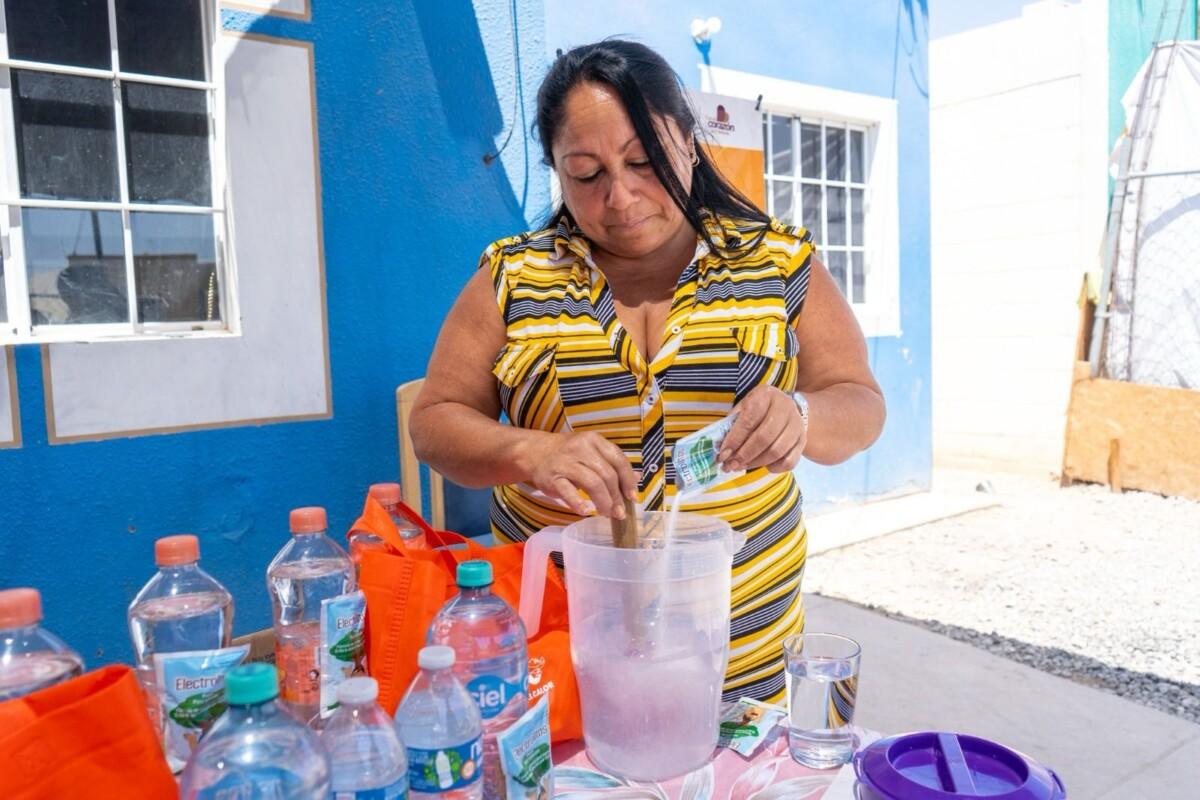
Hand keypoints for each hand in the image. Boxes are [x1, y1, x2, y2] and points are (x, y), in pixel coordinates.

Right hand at [523, 431, 637, 517]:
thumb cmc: (568, 454)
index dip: (628, 481)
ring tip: (605, 513)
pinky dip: (578, 503)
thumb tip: (637, 478)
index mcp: (594, 440)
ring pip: (592, 483)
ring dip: (603, 502)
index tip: (632, 497)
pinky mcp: (552, 477)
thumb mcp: (591, 451)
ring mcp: (565, 462)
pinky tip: (585, 511)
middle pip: (607, 474)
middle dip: (616, 497)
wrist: (535, 452)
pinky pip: (568, 492)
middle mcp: (581, 448)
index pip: (618, 460)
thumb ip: (612, 463)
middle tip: (618, 512)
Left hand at [718, 386, 807, 472]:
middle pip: (764, 437)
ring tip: (740, 466)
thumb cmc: (758, 409)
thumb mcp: (744, 407)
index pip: (749, 419)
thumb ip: (732, 424)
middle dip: (744, 454)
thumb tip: (719, 446)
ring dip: (755, 463)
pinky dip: (773, 467)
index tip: (723, 454)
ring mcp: (797, 425)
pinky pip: (789, 461)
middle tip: (730, 465)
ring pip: (777, 451)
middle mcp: (785, 408)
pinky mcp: (802, 441)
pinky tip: (760, 465)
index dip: (735, 439)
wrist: (786, 409)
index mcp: (766, 396)